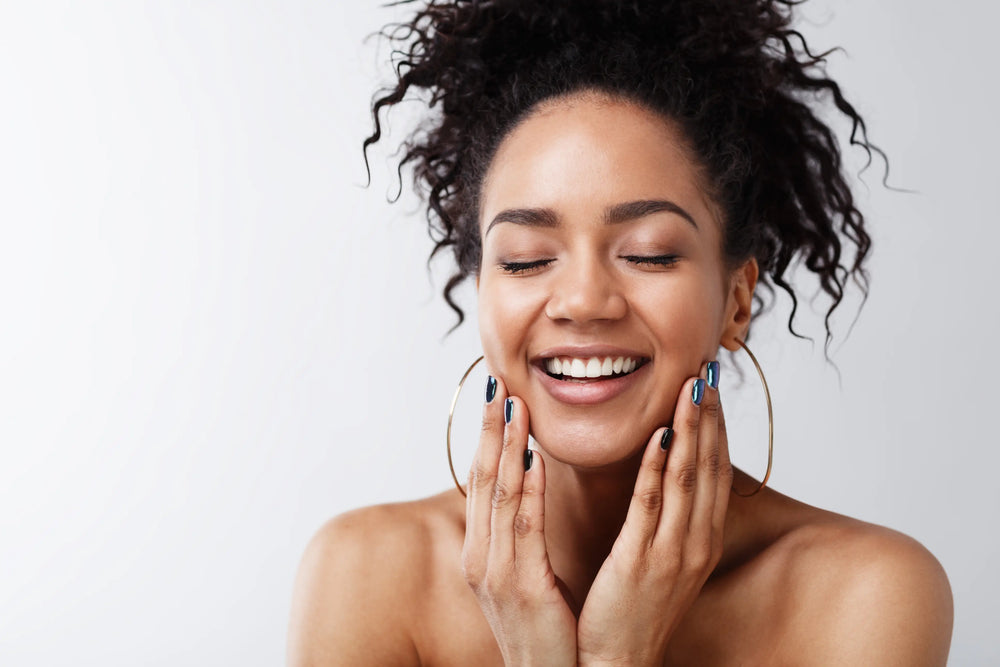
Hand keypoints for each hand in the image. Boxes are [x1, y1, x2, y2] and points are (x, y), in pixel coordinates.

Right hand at [461, 375, 577, 666]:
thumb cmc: (545, 631)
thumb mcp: (524, 577)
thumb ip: (520, 534)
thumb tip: (525, 488)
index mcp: (483, 552)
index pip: (482, 481)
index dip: (487, 436)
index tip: (498, 394)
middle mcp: (480, 558)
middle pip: (481, 479)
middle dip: (489, 429)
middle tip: (498, 382)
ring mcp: (495, 573)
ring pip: (496, 494)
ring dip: (504, 445)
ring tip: (513, 405)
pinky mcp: (520, 588)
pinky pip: (521, 527)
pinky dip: (524, 487)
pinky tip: (530, 456)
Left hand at [577, 362, 732, 664]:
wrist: (616, 665)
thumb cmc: (631, 610)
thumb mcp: (656, 558)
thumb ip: (661, 518)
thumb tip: (659, 477)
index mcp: (698, 540)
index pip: (713, 471)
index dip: (714, 426)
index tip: (710, 386)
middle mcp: (695, 543)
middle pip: (709, 467)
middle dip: (710, 417)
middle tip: (708, 371)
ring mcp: (673, 554)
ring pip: (688, 478)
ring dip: (690, 429)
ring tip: (691, 387)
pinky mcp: (642, 563)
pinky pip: (652, 507)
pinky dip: (659, 469)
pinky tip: (660, 436)